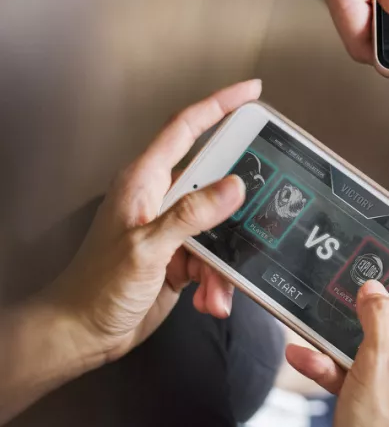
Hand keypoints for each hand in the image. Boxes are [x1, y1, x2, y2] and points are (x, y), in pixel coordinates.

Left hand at [44, 81, 260, 363]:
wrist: (81, 334)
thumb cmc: (97, 287)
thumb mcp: (147, 248)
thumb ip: (191, 215)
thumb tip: (235, 185)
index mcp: (145, 181)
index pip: (186, 128)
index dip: (220, 105)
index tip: (252, 92)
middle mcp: (161, 198)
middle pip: (216, 179)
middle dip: (241, 201)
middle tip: (270, 199)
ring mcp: (174, 228)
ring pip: (223, 226)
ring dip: (227, 259)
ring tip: (215, 286)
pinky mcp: (183, 257)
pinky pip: (218, 258)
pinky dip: (219, 281)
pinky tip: (209, 300)